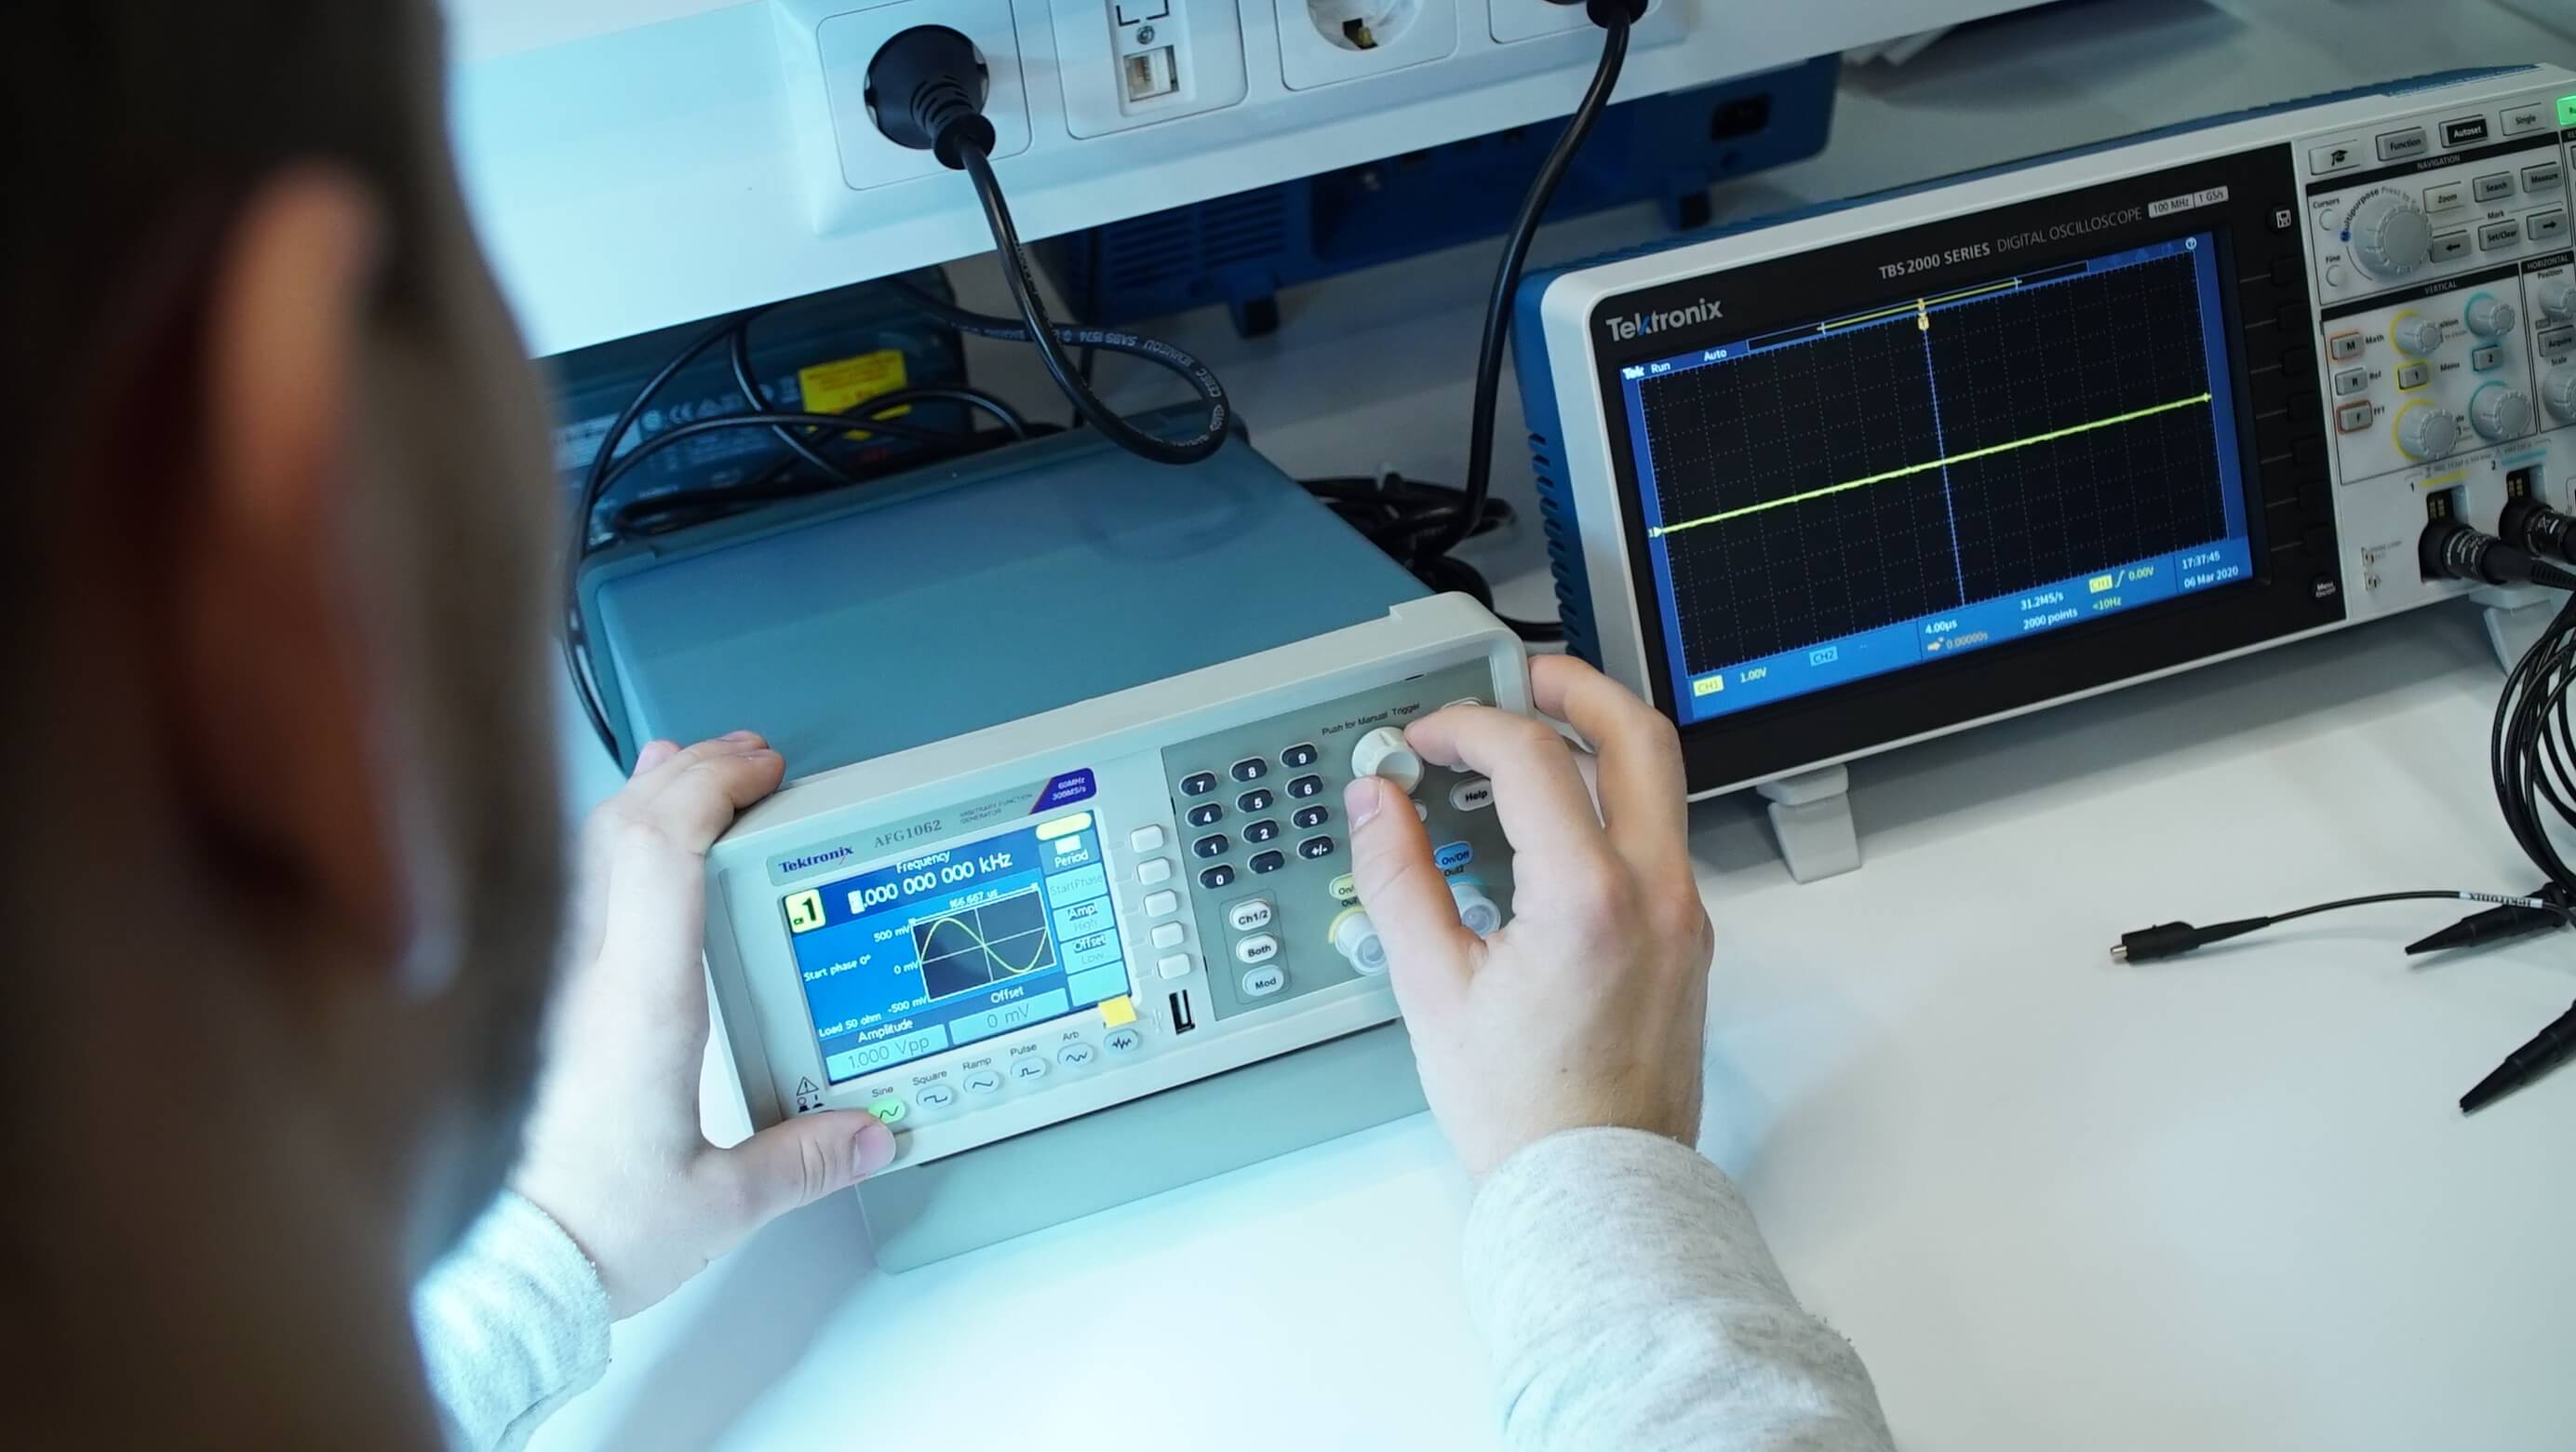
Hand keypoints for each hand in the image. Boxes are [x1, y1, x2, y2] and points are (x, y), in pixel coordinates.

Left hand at [513, 733, 896, 1316]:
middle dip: (690, 773)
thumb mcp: (719, 1207)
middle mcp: (585, 977)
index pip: (666, 849)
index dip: (714, 787)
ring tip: (685, 774)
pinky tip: (627, 861)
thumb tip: (868, 1133)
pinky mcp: (535, 1006)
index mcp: (641, 1004)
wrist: (496, 1273)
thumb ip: (801, 1162)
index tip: (764, 772)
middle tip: (748, 760)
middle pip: (624, 826)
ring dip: (641, 801)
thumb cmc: (585, 1234)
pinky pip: (567, 893)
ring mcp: (550, 985)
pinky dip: (607, 852)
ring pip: (583, 851)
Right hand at [1344, 655, 1713, 1180]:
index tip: (1427, 739)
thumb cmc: (1526, 1114)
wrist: (1598, 1189)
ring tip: (1530, 745)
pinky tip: (1552, 829)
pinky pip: (1658, 838)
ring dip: (1596, 743)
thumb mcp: (1432, 989)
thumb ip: (1398, 878)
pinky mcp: (1687, 940)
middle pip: (1637, 734)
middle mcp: (1654, 894)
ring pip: (1660, 783)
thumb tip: (1377, 803)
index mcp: (1590, 898)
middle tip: (1518, 678)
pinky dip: (1609, 805)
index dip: (1469, 726)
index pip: (1533, 757)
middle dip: (1573, 687)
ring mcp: (1682, 915)